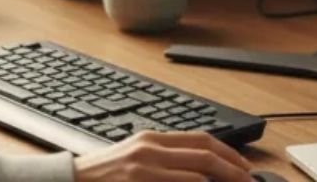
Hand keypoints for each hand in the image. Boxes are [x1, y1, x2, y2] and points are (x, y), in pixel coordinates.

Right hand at [74, 131, 253, 181]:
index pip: (202, 139)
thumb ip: (165, 159)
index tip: (246, 168)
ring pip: (198, 173)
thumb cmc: (104, 177)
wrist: (71, 181)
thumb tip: (199, 172)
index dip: (229, 154)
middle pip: (206, 154)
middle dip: (235, 170)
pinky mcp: (139, 181)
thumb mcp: (136, 159)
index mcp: (153, 139)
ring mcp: (145, 165)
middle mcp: (151, 147)